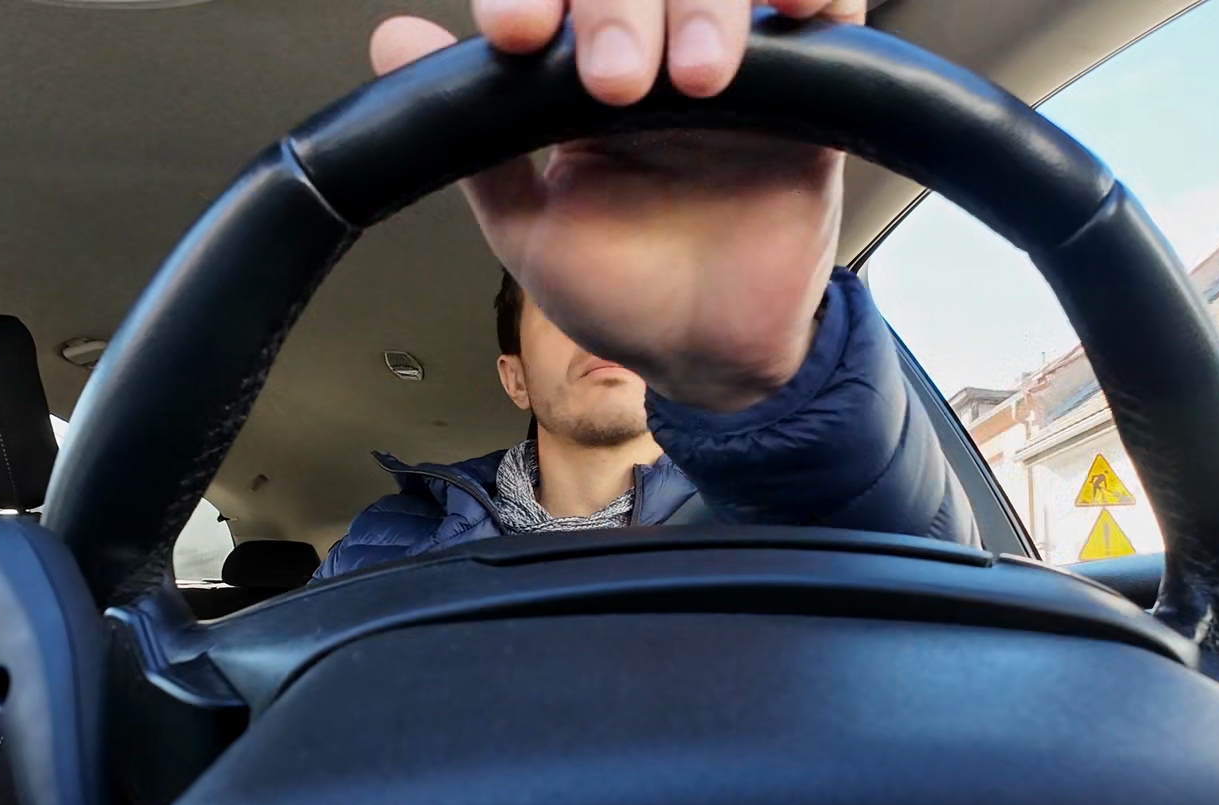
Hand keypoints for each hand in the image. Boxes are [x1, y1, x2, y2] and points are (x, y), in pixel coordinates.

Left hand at [370, 0, 865, 412]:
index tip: (514, 31)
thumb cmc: (619, 291)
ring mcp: (731, 61)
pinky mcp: (805, 89)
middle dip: (617, 7)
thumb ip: (471, 136)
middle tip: (615, 81)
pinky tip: (786, 12)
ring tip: (696, 78)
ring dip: (706, 8)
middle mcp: (654, 47)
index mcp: (577, 67)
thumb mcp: (527, 223)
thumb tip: (394, 43)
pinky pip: (825, 12)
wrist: (707, 355)